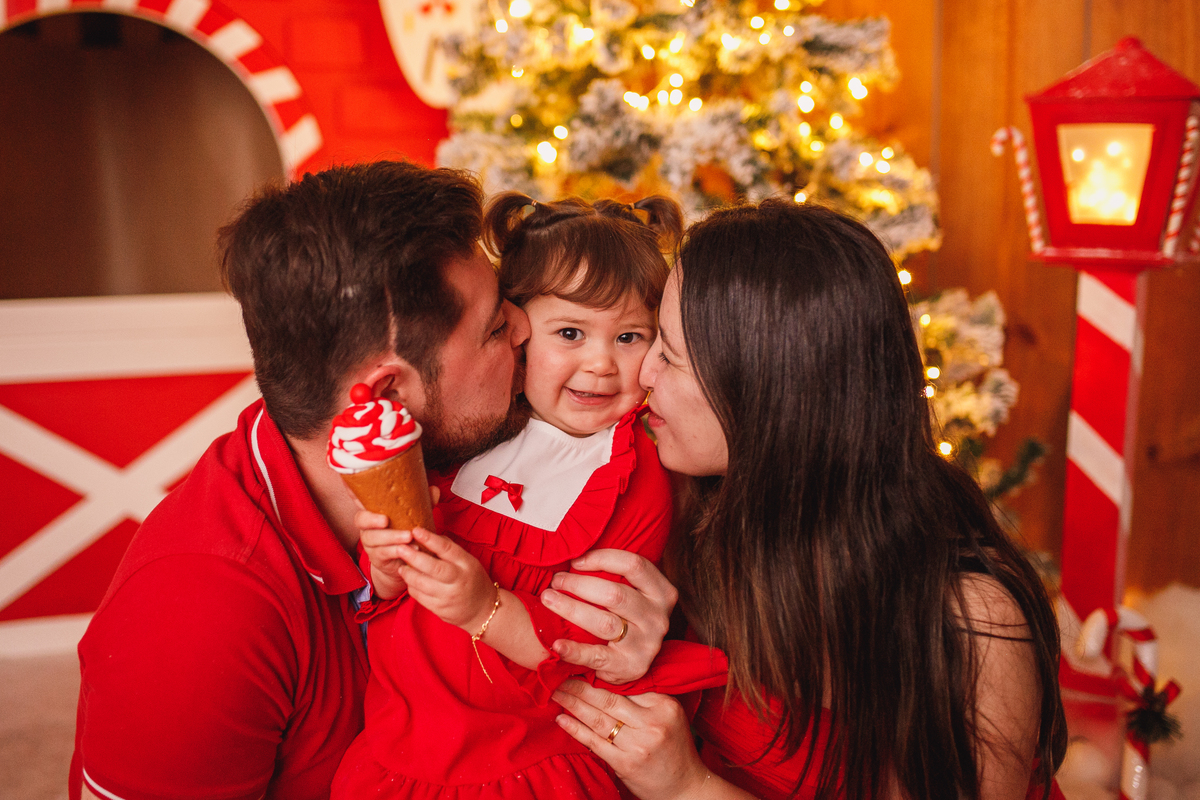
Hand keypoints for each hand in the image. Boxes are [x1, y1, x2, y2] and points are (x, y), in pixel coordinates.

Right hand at [357, 485, 441, 599]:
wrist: (403, 561)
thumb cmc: (405, 532)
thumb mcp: (413, 516)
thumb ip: (422, 503)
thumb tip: (434, 490)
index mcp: (373, 511)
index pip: (358, 498)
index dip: (352, 491)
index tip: (347, 481)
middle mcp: (367, 526)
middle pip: (361, 519)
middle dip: (371, 519)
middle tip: (385, 520)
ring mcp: (370, 543)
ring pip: (373, 538)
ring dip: (391, 537)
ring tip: (408, 536)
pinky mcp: (377, 558)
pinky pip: (383, 553)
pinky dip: (397, 551)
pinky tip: (410, 548)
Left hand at [390, 526, 496, 631]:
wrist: (483, 610)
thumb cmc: (473, 580)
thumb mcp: (469, 562)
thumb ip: (450, 550)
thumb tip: (429, 535)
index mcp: (466, 564)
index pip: (447, 549)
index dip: (430, 539)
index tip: (416, 530)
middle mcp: (458, 580)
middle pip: (433, 567)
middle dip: (413, 557)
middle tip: (400, 548)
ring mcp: (447, 596)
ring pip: (422, 583)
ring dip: (408, 573)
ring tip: (401, 566)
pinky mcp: (439, 609)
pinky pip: (419, 596)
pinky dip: (411, 586)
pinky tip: (409, 580)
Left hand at [541, 549, 676, 683]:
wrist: (636, 661)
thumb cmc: (628, 618)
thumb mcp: (635, 593)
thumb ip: (616, 575)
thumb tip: (576, 555)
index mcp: (662, 593)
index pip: (634, 565)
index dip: (601, 559)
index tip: (575, 562)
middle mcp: (658, 617)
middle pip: (615, 594)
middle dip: (578, 585)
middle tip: (555, 581)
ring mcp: (646, 644)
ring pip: (604, 622)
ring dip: (571, 608)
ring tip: (548, 599)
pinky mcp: (630, 666)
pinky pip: (597, 656)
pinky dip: (574, 650)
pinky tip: (557, 644)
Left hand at [553, 680, 708, 799]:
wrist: (685, 786)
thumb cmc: (674, 748)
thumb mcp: (669, 716)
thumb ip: (644, 701)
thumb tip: (606, 682)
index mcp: (664, 705)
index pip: (626, 685)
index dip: (600, 676)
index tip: (581, 668)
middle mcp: (652, 723)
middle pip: (608, 699)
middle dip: (580, 687)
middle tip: (560, 677)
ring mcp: (638, 744)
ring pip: (598, 719)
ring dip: (573, 705)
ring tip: (557, 694)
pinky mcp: (626, 763)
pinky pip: (595, 742)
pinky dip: (575, 729)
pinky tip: (562, 719)